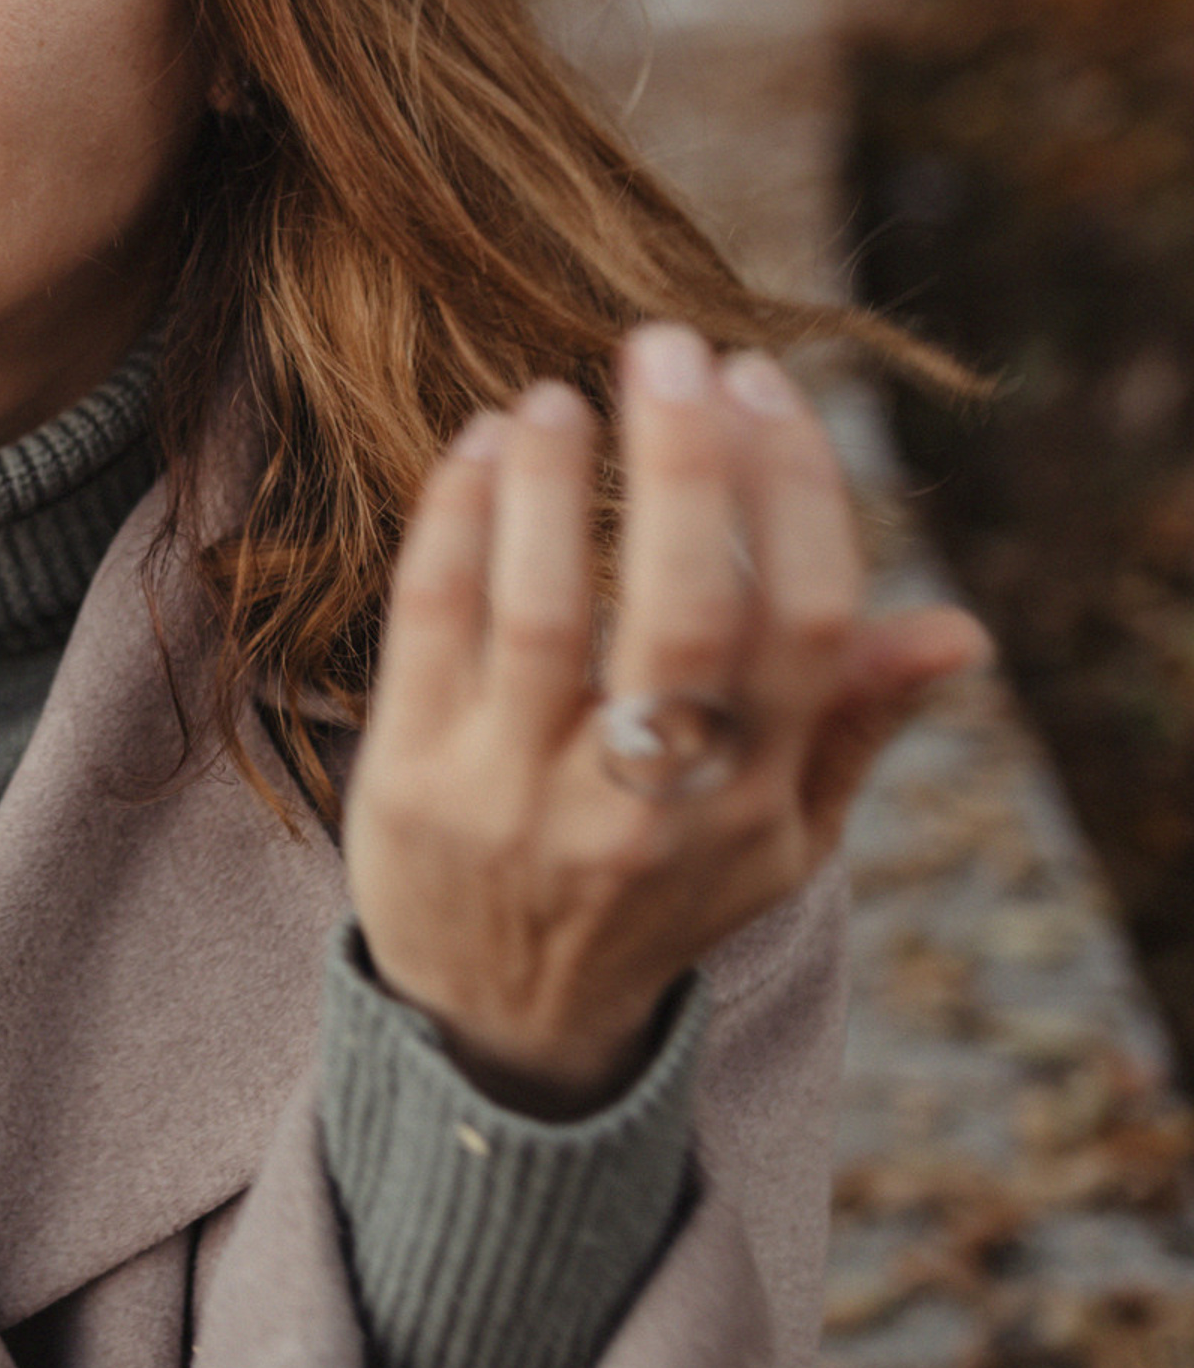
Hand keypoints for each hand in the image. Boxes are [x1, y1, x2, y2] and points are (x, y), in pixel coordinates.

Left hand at [343, 324, 988, 1118]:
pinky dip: (451, 522)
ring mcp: (515, 794)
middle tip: (669, 346)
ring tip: (553, 394)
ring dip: (548, 486)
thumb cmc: (650, 893)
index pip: (800, 626)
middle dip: (684, 467)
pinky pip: (428, 624)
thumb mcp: (770, 840)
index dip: (791, 491)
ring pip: (538, 613)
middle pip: (680, 613)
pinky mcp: (408, 780)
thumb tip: (959, 631)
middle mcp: (638, 803)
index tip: (758, 384)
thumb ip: (849, 726)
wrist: (494, 1020)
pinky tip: (475, 448)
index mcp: (747, 803)